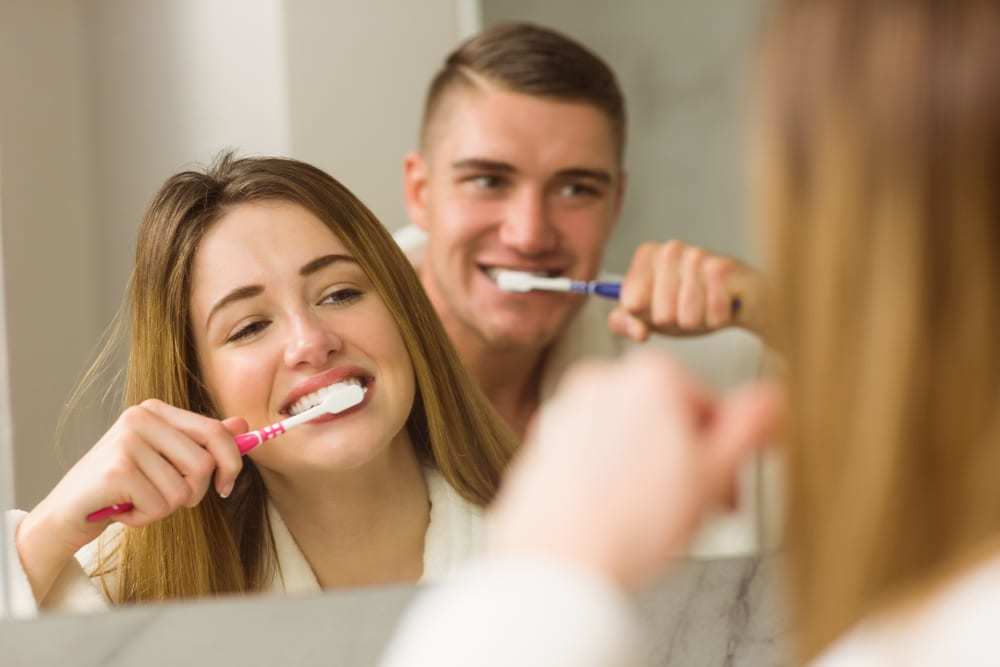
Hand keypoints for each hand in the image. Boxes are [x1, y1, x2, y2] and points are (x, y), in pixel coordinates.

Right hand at [16, 400, 246, 603]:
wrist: (66, 513)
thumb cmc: (121, 487)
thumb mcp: (164, 460)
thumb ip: (201, 442)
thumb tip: (242, 425)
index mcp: (155, 410)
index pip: (215, 432)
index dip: (231, 463)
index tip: (227, 486)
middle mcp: (141, 418)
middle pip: (203, 464)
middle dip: (193, 493)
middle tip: (166, 498)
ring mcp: (127, 441)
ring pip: (183, 490)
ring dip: (165, 508)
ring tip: (137, 501)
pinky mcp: (117, 470)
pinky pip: (160, 506)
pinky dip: (146, 518)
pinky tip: (123, 510)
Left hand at [488, 351, 780, 589]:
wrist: (558, 561)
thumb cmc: (632, 524)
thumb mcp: (714, 474)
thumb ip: (749, 427)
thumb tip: (771, 399)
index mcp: (650, 376)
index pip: (710, 409)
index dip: (727, 457)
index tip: (727, 491)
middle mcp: (603, 380)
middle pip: (666, 419)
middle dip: (687, 464)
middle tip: (696, 511)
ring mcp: (567, 410)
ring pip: (629, 437)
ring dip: (651, 471)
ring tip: (656, 520)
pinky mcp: (542, 443)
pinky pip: (592, 455)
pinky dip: (610, 478)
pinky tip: (619, 516)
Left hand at [609, 241, 764, 341]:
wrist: (742, 302)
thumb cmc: (692, 306)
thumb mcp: (651, 316)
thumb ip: (625, 322)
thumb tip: (638, 332)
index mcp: (648, 255)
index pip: (631, 304)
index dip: (648, 317)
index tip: (664, 306)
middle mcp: (670, 249)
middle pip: (659, 315)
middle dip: (676, 322)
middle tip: (691, 308)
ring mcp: (697, 256)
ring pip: (686, 317)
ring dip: (699, 322)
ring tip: (708, 307)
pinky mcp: (723, 267)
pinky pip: (711, 316)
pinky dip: (718, 319)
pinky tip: (725, 305)